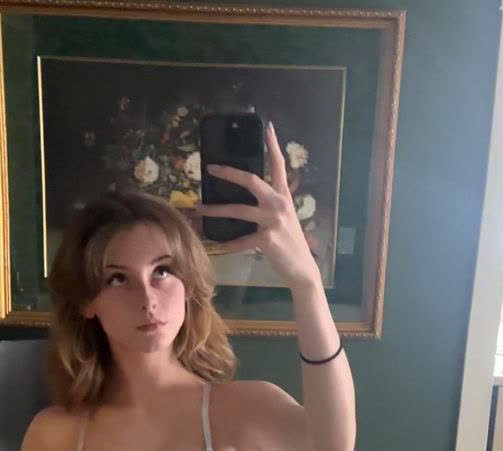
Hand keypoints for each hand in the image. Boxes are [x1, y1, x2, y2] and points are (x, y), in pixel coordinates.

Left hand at [193, 121, 320, 289]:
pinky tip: (218, 246)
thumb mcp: (284, 220)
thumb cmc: (290, 245)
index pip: (280, 165)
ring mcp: (273, 221)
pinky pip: (241, 241)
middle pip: (251, 181)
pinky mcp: (267, 239)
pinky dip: (228, 244)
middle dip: (229, 173)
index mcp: (284, 197)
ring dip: (216, 209)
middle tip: (211, 168)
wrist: (302, 270)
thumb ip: (270, 207)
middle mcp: (279, 204)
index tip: (268, 128)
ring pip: (238, 210)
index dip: (274, 146)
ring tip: (200, 209)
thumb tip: (249, 201)